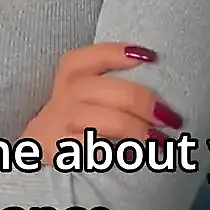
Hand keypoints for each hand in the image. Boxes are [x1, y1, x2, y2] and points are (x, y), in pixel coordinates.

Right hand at [20, 43, 184, 160]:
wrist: (39, 150)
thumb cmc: (78, 117)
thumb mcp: (87, 93)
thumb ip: (117, 86)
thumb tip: (164, 98)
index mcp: (73, 74)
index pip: (95, 55)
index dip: (121, 53)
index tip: (152, 57)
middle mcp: (65, 95)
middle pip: (104, 90)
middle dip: (142, 101)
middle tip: (170, 118)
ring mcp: (60, 124)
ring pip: (99, 119)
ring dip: (134, 128)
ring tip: (160, 141)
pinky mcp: (60, 151)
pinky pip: (87, 149)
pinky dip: (111, 151)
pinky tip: (133, 156)